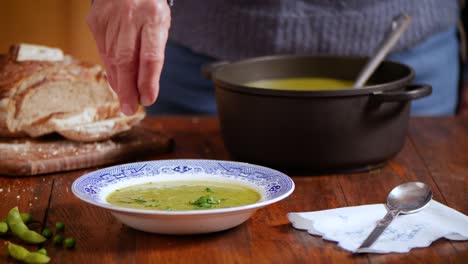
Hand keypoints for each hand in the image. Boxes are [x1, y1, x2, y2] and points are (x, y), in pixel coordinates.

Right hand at [87, 0, 170, 114]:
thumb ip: (154, 52)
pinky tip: (116, 80)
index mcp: (153, 17)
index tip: (148, 99)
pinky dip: (110, 69)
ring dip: (118, 82)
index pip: (150, 56)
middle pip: (126, 60)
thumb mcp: (160, 24)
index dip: (148, 81)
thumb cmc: (148, 7)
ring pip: (112, 59)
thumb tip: (144, 87)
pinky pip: (103, 52)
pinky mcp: (95, 22)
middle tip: (130, 109)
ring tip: (125, 99)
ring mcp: (109, 19)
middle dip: (128, 89)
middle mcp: (130, 17)